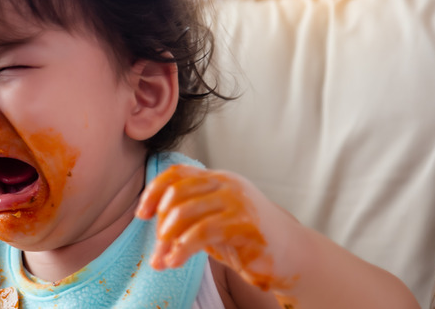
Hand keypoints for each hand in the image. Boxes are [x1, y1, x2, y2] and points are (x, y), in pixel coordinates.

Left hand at [136, 164, 302, 292]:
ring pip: (185, 212)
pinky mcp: (243, 223)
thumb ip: (189, 220)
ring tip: (163, 259)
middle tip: (157, 247)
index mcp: (217, 179)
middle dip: (161, 222)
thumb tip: (156, 235)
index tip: (142, 214)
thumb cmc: (248, 240)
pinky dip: (182, 248)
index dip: (154, 191)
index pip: (176, 173)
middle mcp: (226, 184)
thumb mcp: (214, 222)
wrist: (293, 255)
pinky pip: (201, 232)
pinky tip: (175, 261)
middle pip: (177, 192)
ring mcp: (236, 201)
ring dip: (167, 239)